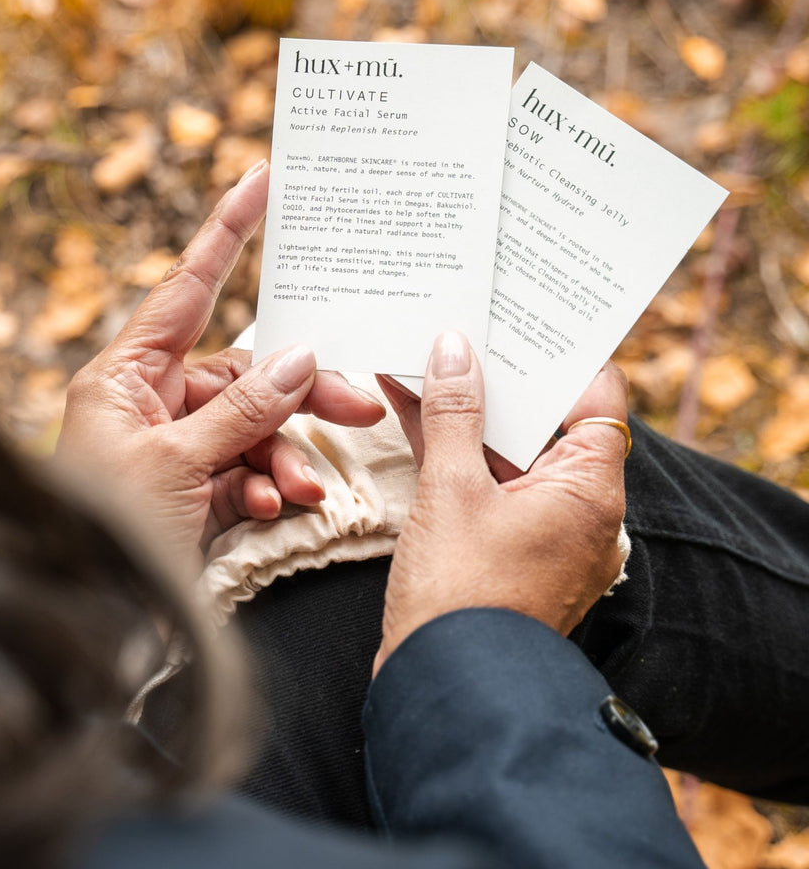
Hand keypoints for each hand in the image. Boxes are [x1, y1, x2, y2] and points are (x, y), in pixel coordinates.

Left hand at [56, 161, 384, 568]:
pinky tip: (274, 508)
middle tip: (360, 408)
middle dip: (300, 393)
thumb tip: (299, 359)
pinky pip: (246, 471)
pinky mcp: (195, 487)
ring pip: (254, 428)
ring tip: (304, 489)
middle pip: (244, 374)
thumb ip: (240, 411)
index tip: (260, 181)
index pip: (187, 289)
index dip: (225, 233)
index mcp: (127, 375)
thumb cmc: (102, 531)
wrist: (89, 618)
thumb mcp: (172, 464)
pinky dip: (265, 487)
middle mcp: (153, 401)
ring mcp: (177, 446)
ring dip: (285, 456)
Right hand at [374, 332, 627, 673]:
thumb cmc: (460, 595)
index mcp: (588, 490)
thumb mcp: (452, 490)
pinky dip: (452, 450)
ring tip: (425, 354)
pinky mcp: (503, 544)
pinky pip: (483, 480)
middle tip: (466, 323)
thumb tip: (454, 348)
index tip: (527, 317)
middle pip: (544, 420)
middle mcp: (576, 508)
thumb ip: (454, 414)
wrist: (443, 688)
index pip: (595, 399)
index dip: (562, 355)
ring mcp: (539, 528)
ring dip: (465, 410)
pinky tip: (410, 406)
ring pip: (505, 449)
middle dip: (499, 375)